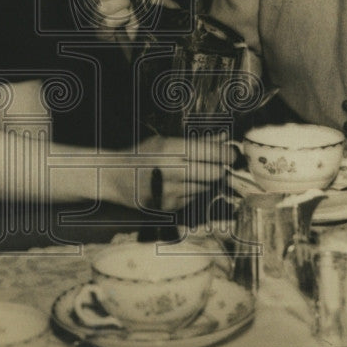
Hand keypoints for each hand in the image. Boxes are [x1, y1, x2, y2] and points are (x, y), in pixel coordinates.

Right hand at [107, 133, 228, 211]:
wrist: (113, 178)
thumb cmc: (142, 155)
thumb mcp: (165, 142)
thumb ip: (196, 142)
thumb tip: (225, 138)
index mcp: (169, 149)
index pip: (209, 153)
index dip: (226, 154)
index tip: (232, 154)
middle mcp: (169, 171)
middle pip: (213, 173)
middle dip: (219, 169)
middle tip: (219, 164)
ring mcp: (168, 191)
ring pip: (205, 188)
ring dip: (205, 181)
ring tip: (190, 173)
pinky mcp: (167, 207)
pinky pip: (192, 199)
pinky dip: (191, 192)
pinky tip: (178, 185)